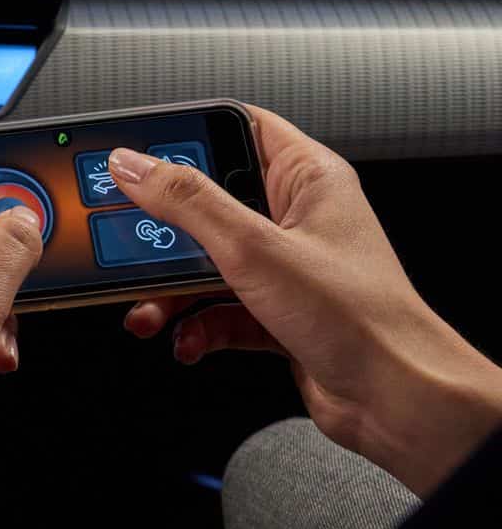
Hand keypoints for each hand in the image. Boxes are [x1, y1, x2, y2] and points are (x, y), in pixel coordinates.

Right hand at [114, 105, 501, 495]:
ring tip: (150, 308)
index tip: (136, 154)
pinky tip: (188, 340)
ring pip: (205, 262)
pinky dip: (195, 326)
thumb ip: (187, 202)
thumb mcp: (255, 248)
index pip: (237, 129)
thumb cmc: (361, 318)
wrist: (396, 400)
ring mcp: (284, 268)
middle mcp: (296, 218)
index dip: (185, 137)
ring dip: (170, 290)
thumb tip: (135, 165)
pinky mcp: (275, 313)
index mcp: (308, 179)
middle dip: (164, 232)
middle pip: (208, 203)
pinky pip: (216, 309)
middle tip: (131, 239)